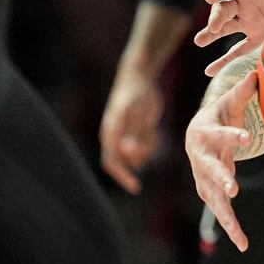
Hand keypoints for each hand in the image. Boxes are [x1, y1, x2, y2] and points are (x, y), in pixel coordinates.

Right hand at [99, 69, 161, 193]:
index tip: (135, 188)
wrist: (138, 76)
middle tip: (144, 169)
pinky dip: (149, 142)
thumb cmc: (137, 94)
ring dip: (145, 149)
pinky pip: (142, 143)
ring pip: (135, 153)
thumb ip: (134, 134)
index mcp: (111, 133)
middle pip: (122, 160)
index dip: (122, 176)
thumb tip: (129, 155)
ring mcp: (123, 133)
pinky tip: (152, 127)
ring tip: (150, 127)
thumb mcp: (138, 114)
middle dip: (133, 166)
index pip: (112, 162)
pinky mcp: (133, 129)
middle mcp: (114, 135)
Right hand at [185, 69, 258, 251]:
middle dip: (221, 179)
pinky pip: (220, 209)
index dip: (231, 135)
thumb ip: (244, 90)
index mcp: (205, 133)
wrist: (198, 133)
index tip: (245, 138)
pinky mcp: (209, 191)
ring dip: (226, 216)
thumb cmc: (219, 114)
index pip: (220, 133)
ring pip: (213, 197)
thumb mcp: (230, 101)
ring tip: (241, 237)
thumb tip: (258, 72)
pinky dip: (230, 226)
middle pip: (210, 169)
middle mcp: (200, 157)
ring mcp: (202, 176)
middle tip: (234, 189)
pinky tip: (243, 242)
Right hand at [194, 0, 263, 75]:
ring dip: (211, 35)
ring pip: (225, 29)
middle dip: (216, 18)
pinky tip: (210, 70)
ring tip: (199, 41)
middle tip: (213, 27)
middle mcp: (244, 3)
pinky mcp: (259, 37)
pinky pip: (239, 50)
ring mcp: (250, 21)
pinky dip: (225, 60)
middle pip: (222, 10)